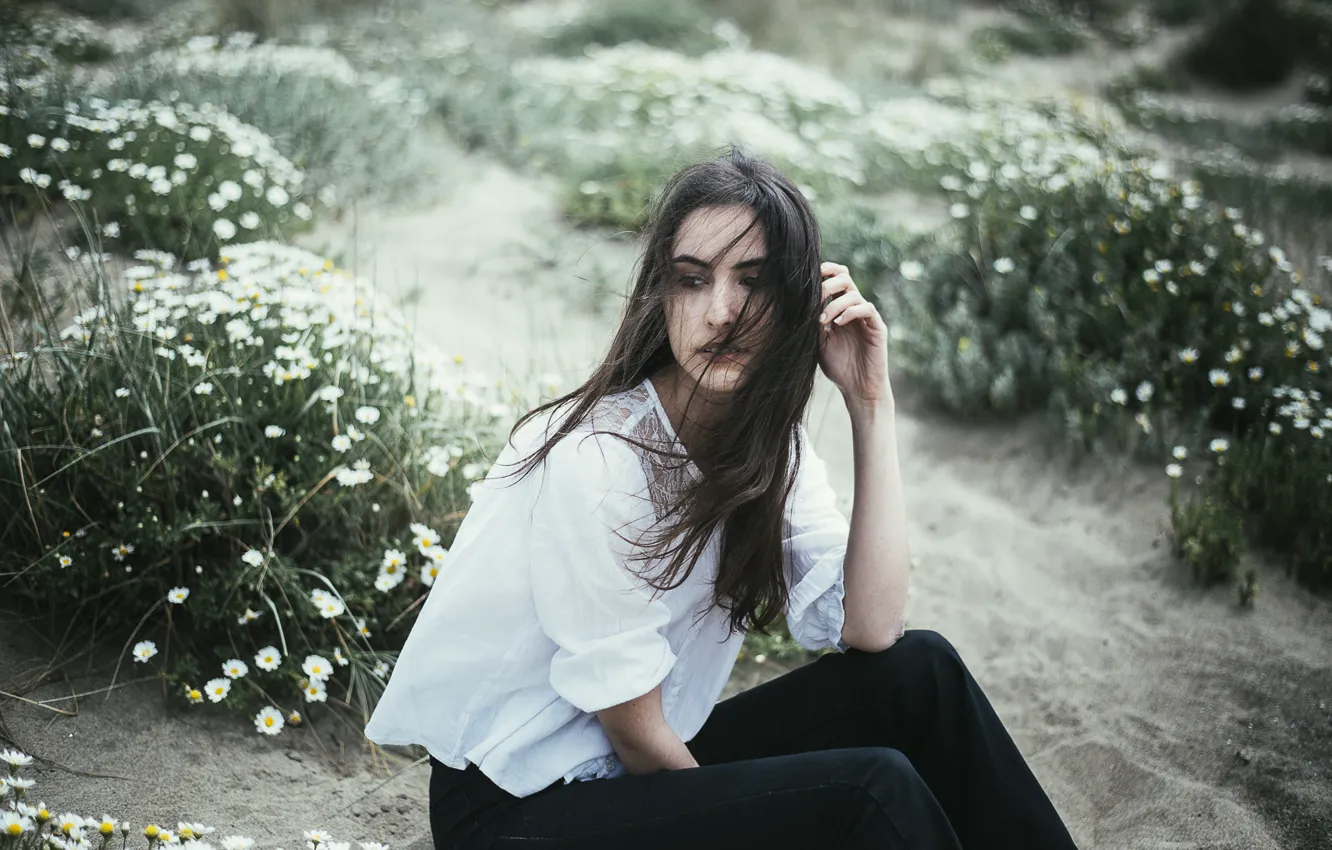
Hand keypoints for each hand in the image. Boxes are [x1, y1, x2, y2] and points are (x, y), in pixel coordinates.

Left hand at [817, 261, 890, 408]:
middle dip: (828, 283)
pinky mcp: (877, 327)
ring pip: (854, 294)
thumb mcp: (819, 343)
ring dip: (835, 303)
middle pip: (845, 278)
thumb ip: (814, 324)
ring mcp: (867, 317)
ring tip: (823, 320)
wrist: (857, 388)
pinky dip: (851, 312)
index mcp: (840, 309)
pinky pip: (867, 309)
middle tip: (816, 297)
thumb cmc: (839, 367)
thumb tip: (801, 304)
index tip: (808, 276)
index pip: (835, 280)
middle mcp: (854, 309)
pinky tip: (838, 323)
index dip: (825, 272)